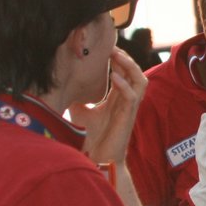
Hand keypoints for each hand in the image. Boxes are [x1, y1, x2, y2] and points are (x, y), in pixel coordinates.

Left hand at [76, 50, 146, 164]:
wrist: (99, 158)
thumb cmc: (93, 137)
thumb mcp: (81, 112)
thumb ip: (78, 98)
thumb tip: (64, 86)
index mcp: (119, 99)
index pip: (125, 74)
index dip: (119, 60)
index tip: (107, 47)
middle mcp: (127, 101)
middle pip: (136, 73)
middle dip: (126, 58)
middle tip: (112, 47)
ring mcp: (129, 109)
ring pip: (141, 81)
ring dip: (131, 67)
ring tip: (118, 56)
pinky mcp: (128, 118)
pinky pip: (133, 97)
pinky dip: (125, 85)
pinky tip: (114, 77)